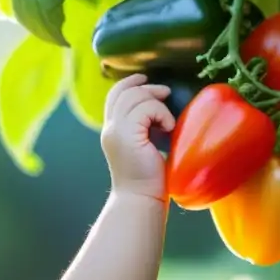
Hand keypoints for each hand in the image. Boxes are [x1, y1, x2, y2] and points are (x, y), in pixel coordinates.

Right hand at [101, 74, 173, 200]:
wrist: (141, 199)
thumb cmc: (149, 180)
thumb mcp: (144, 148)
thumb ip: (144, 130)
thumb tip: (160, 113)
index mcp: (112, 132)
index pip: (114, 96)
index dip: (129, 83)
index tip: (146, 79)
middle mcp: (110, 129)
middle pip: (123, 92)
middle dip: (146, 87)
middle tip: (165, 92)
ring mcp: (117, 131)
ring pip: (135, 97)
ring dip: (157, 103)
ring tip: (167, 122)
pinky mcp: (128, 136)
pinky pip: (147, 108)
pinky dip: (162, 114)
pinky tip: (168, 129)